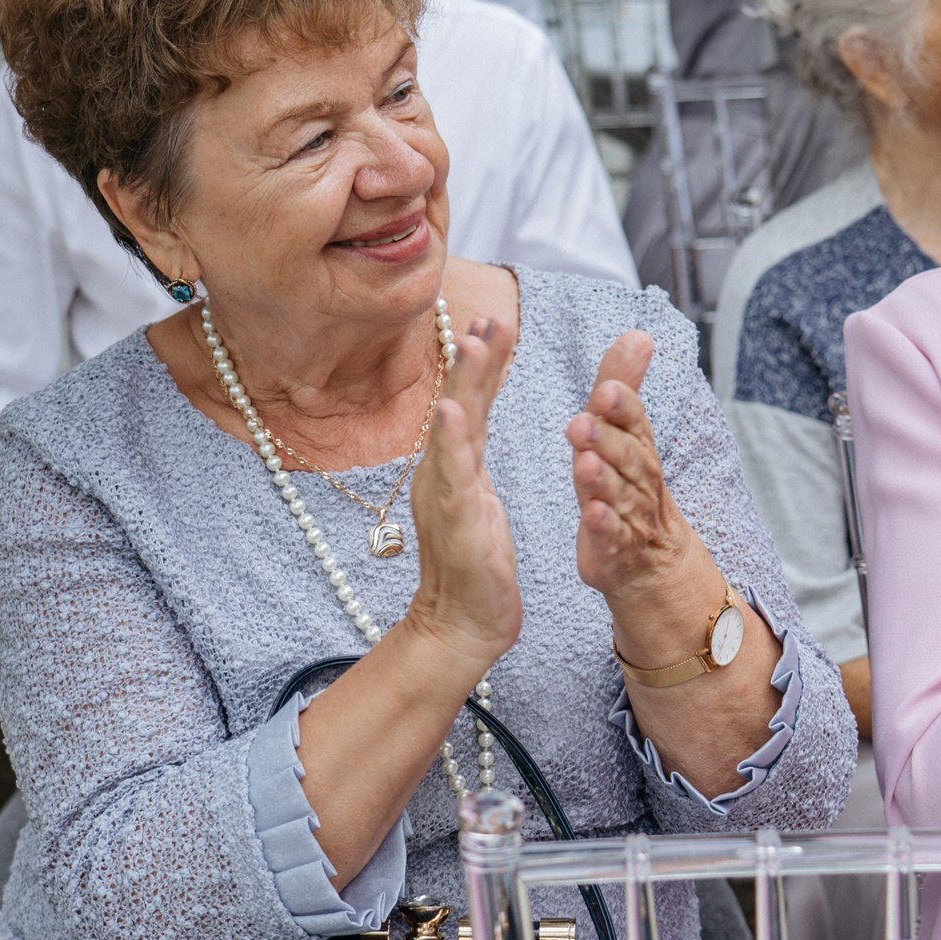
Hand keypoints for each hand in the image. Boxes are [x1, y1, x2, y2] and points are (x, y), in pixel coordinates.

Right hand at [401, 315, 523, 673]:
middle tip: (489, 315)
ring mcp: (446, 493)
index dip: (482, 363)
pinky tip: (451, 412)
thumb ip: (469, 455)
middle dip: (474, 358)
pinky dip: (450, 442)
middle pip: (459, 403)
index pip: (470, 402)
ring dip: (464, 384)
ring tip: (473, 344)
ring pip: (454, 429)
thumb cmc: (473, 563)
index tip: (494, 321)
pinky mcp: (454, 520)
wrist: (462, 624)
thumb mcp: (477, 497)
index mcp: (457, 465)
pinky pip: (452, 475)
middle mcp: (445, 471)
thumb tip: (468, 415)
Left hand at [567, 332, 718, 626]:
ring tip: (583, 463)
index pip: (634, 422)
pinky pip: (612, 538)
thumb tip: (638, 333)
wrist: (651, 562)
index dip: (622, 407)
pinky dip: (604, 527)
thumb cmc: (628, 487)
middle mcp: (638, 479)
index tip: (605, 389)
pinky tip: (592, 514)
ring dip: (603, 479)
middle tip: (583, 422)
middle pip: (626, 457)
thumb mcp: (623, 434)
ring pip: (619, 495)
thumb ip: (624, 385)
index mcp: (636, 447)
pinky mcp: (615, 551)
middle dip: (607, 439)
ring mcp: (630, 517)